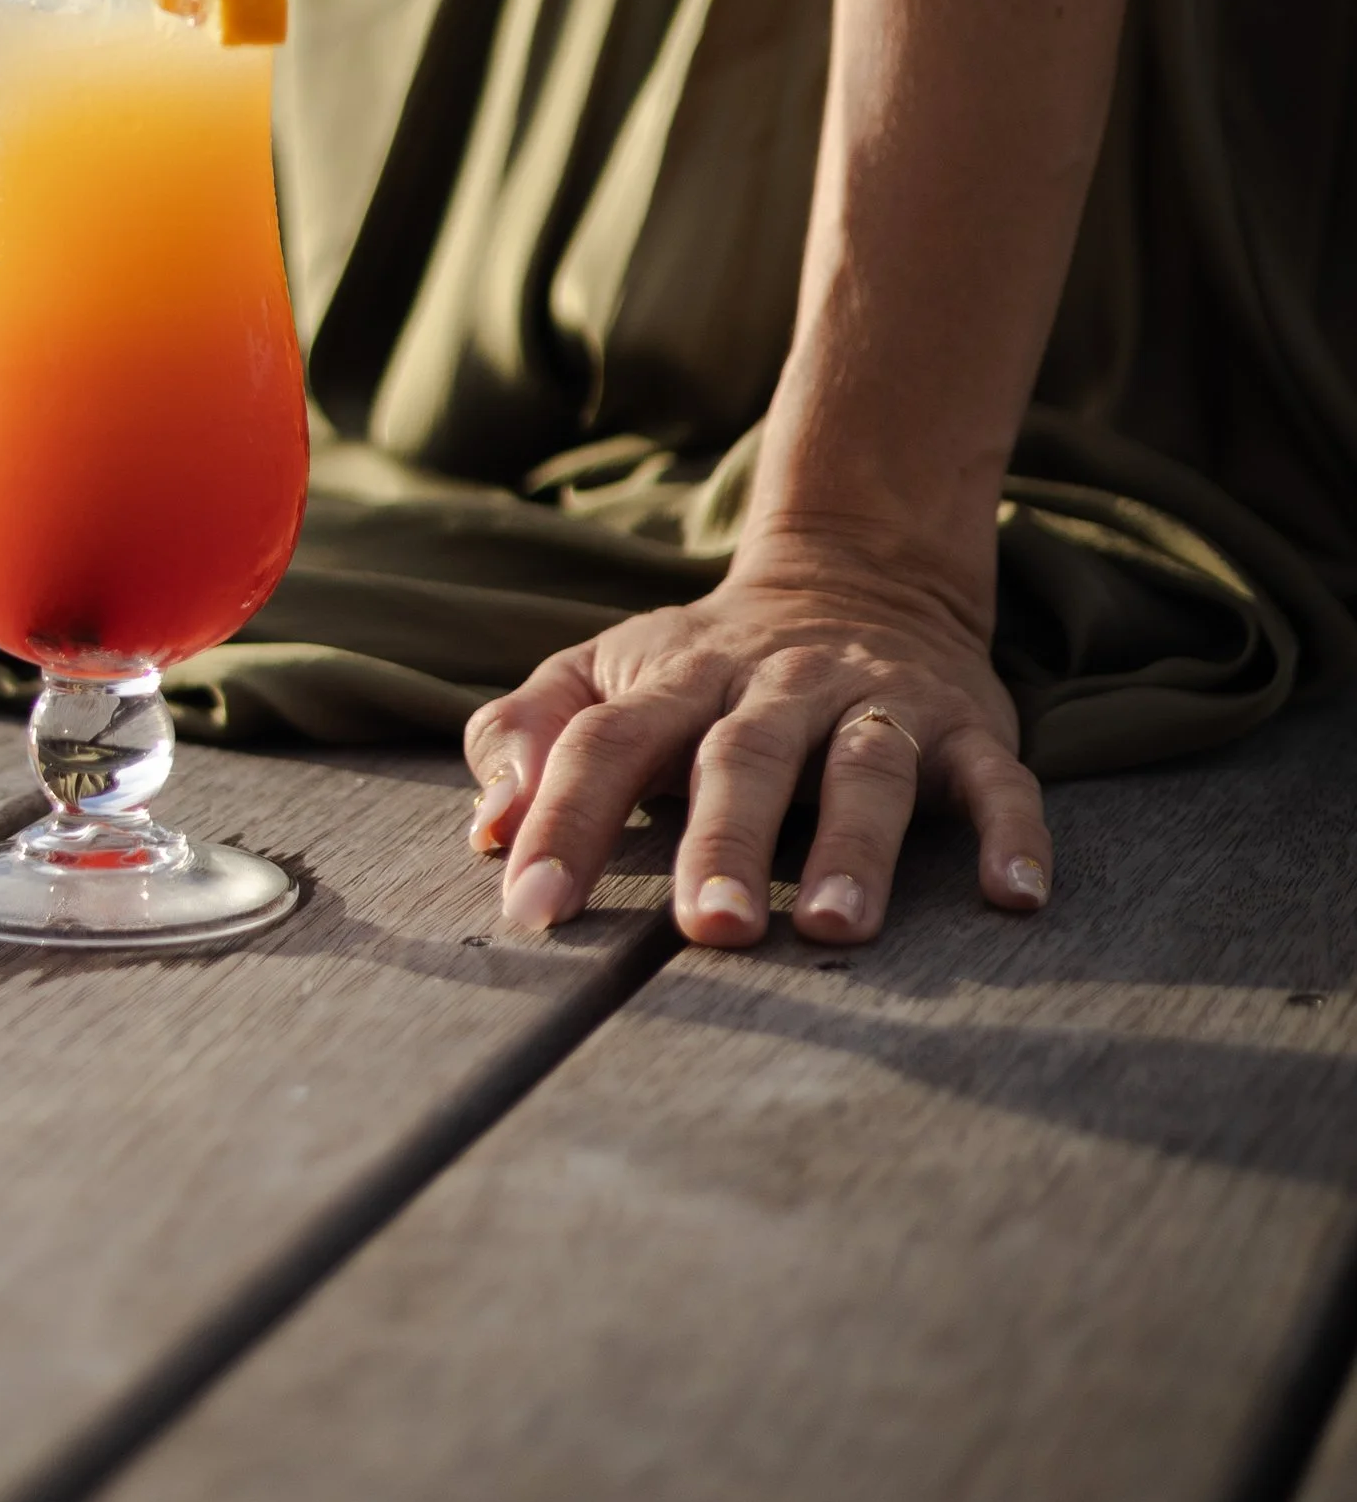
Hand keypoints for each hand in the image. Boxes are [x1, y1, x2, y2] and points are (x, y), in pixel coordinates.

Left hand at [463, 551, 1051, 947]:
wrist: (857, 572)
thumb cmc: (705, 666)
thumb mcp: (607, 672)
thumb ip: (529, 735)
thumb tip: (488, 827)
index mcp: (677, 679)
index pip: (606, 743)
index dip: (564, 819)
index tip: (534, 909)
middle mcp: (777, 686)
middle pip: (742, 757)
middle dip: (724, 840)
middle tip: (706, 928)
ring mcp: (875, 703)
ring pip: (867, 768)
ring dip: (851, 847)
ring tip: (834, 928)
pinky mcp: (964, 725)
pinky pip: (996, 778)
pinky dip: (1009, 831)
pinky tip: (1014, 894)